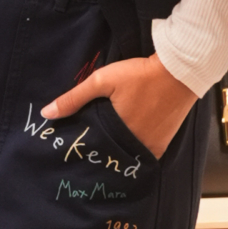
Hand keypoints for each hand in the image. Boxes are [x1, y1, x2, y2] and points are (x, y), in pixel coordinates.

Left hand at [43, 54, 195, 159]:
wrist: (180, 71)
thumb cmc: (140, 75)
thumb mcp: (102, 81)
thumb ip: (74, 98)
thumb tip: (47, 114)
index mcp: (119, 134)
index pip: (93, 150)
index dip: (82, 148)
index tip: (71, 148)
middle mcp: (136, 146)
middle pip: (109, 155)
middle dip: (98, 152)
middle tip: (84, 148)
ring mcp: (151, 148)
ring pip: (126, 156)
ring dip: (115, 152)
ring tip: (102, 145)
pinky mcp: (162, 145)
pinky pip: (142, 155)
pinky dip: (132, 150)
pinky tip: (123, 143)